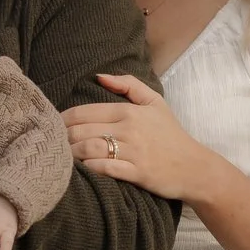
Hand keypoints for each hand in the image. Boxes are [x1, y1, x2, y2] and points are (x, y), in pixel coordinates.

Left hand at [62, 73, 223, 204]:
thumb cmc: (171, 134)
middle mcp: (129, 129)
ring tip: (65, 157)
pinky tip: (82, 170)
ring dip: (72, 154)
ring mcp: (133, 152)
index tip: (55, 126)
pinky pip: (104, 169)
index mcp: (129, 111)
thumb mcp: (155, 102)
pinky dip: (88, 169)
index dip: (63, 120)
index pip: (84, 112)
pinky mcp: (137, 173)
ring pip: (88, 149)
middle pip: (81, 131)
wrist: (194, 167)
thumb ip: (128, 85)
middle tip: (55, 144)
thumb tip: (99, 76)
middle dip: (63, 138)